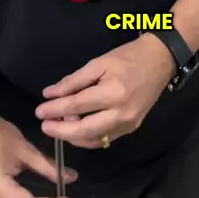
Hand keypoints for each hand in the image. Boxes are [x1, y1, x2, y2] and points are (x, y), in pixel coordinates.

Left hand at [36, 34, 175, 148]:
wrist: (159, 61)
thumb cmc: (127, 57)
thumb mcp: (98, 63)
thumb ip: (74, 81)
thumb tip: (50, 94)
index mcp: (112, 93)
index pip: (76, 106)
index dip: (55, 109)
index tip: (39, 111)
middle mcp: (120, 114)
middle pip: (83, 131)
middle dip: (60, 131)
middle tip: (44, 126)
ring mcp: (127, 124)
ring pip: (93, 140)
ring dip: (73, 136)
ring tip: (59, 126)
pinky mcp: (131, 129)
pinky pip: (105, 139)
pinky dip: (88, 137)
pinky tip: (77, 129)